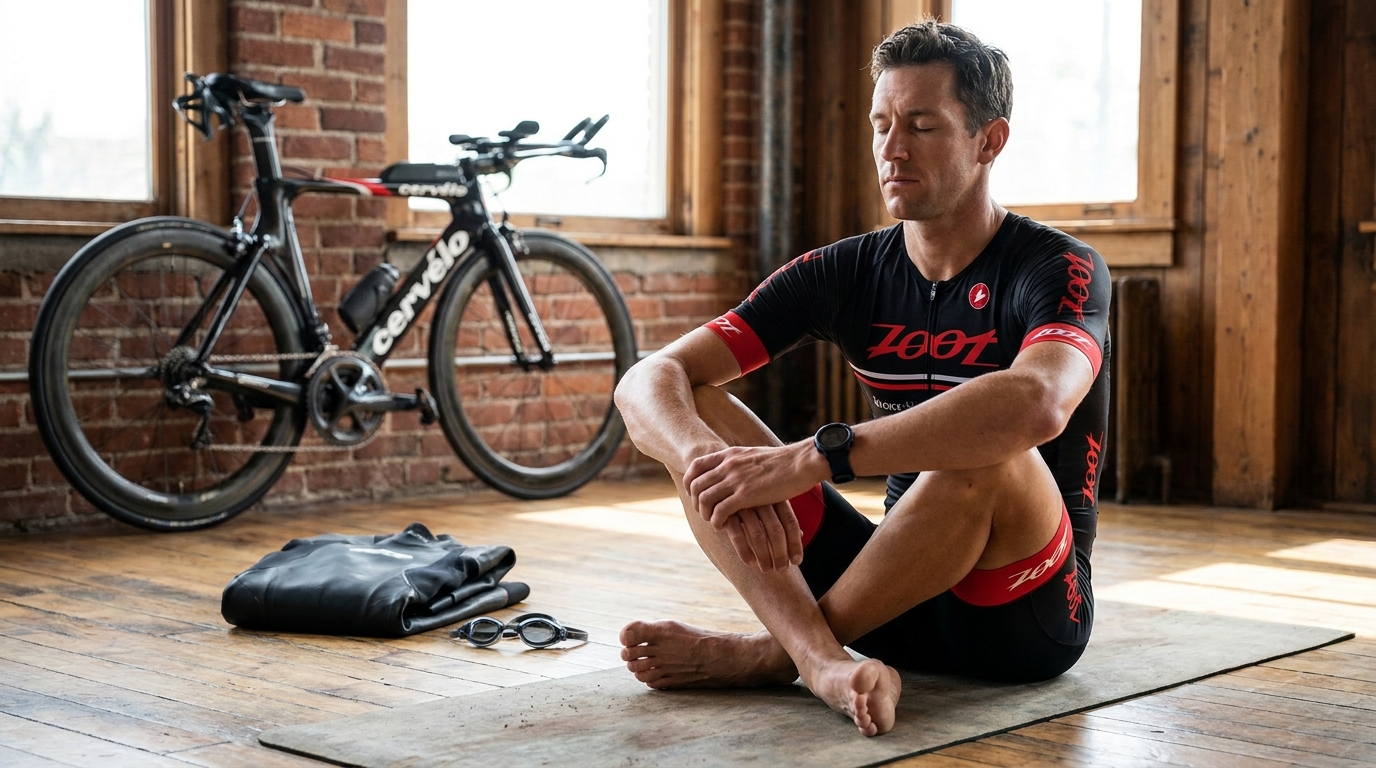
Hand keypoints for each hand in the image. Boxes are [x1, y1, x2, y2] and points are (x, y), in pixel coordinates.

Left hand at [684, 443, 818, 526]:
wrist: (801, 462)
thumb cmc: (783, 461)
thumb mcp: (753, 455)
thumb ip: (740, 461)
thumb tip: (733, 467)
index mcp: (729, 454)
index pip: (696, 466)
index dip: (690, 482)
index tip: (694, 494)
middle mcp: (728, 465)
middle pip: (696, 485)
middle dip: (695, 501)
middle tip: (704, 512)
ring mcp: (736, 480)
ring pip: (705, 499)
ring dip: (705, 513)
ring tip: (713, 520)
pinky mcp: (746, 495)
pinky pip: (720, 511)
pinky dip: (717, 521)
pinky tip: (722, 526)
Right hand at [722, 502, 803, 571]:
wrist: (719, 483)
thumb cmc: (751, 495)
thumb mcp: (770, 500)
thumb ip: (783, 516)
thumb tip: (802, 535)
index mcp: (775, 496)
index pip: (790, 522)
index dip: (795, 544)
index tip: (796, 561)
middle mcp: (761, 499)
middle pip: (776, 530)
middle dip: (780, 554)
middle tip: (782, 569)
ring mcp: (743, 504)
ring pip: (758, 535)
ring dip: (764, 556)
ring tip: (767, 569)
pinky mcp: (725, 511)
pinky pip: (737, 535)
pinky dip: (745, 551)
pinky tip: (750, 563)